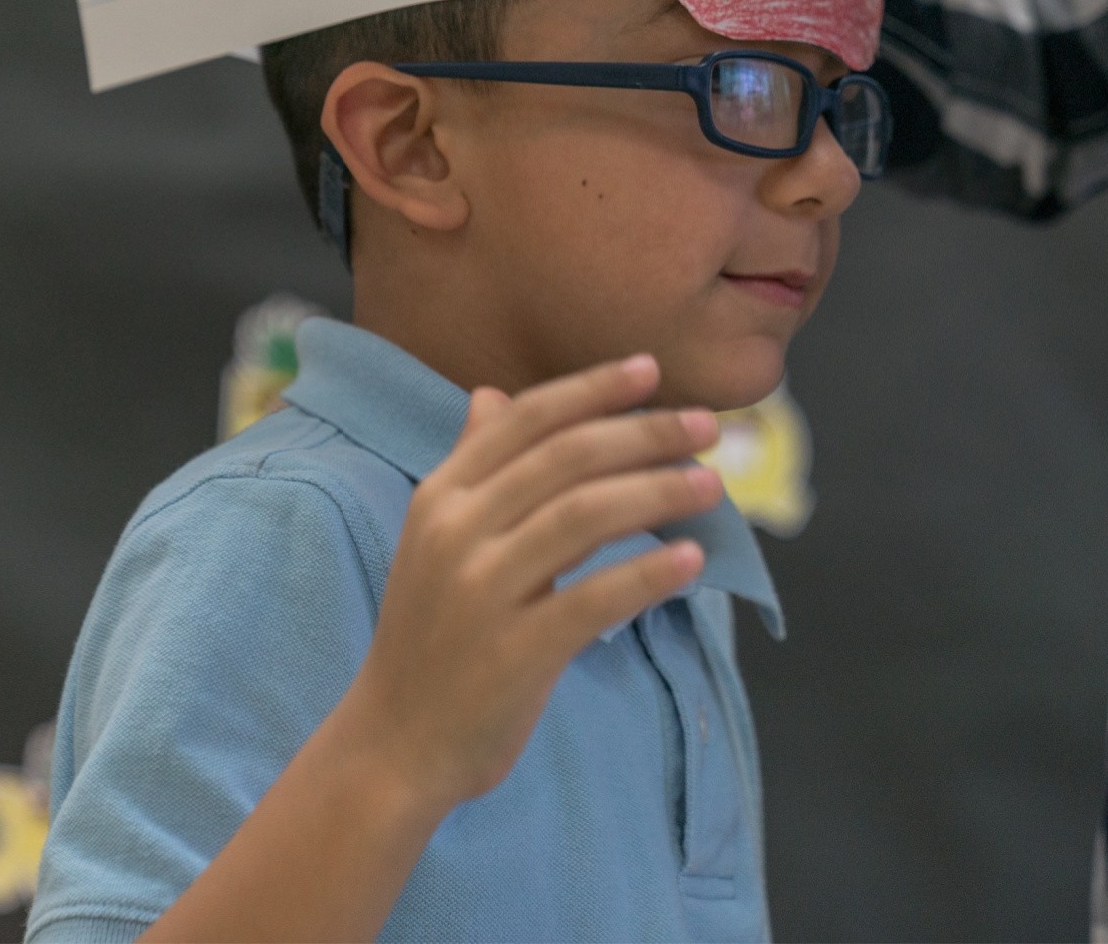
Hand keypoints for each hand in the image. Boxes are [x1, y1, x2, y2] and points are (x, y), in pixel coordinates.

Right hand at [340, 355, 722, 813]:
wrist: (395, 740)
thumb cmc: (430, 636)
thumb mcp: (434, 540)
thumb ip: (471, 468)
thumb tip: (489, 395)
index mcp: (440, 496)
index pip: (525, 420)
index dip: (591, 389)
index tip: (651, 369)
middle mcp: (456, 531)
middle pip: (565, 459)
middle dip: (644, 433)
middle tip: (708, 426)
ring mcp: (482, 591)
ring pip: (584, 517)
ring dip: (658, 492)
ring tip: (712, 485)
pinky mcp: (514, 651)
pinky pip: (594, 599)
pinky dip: (647, 574)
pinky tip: (690, 560)